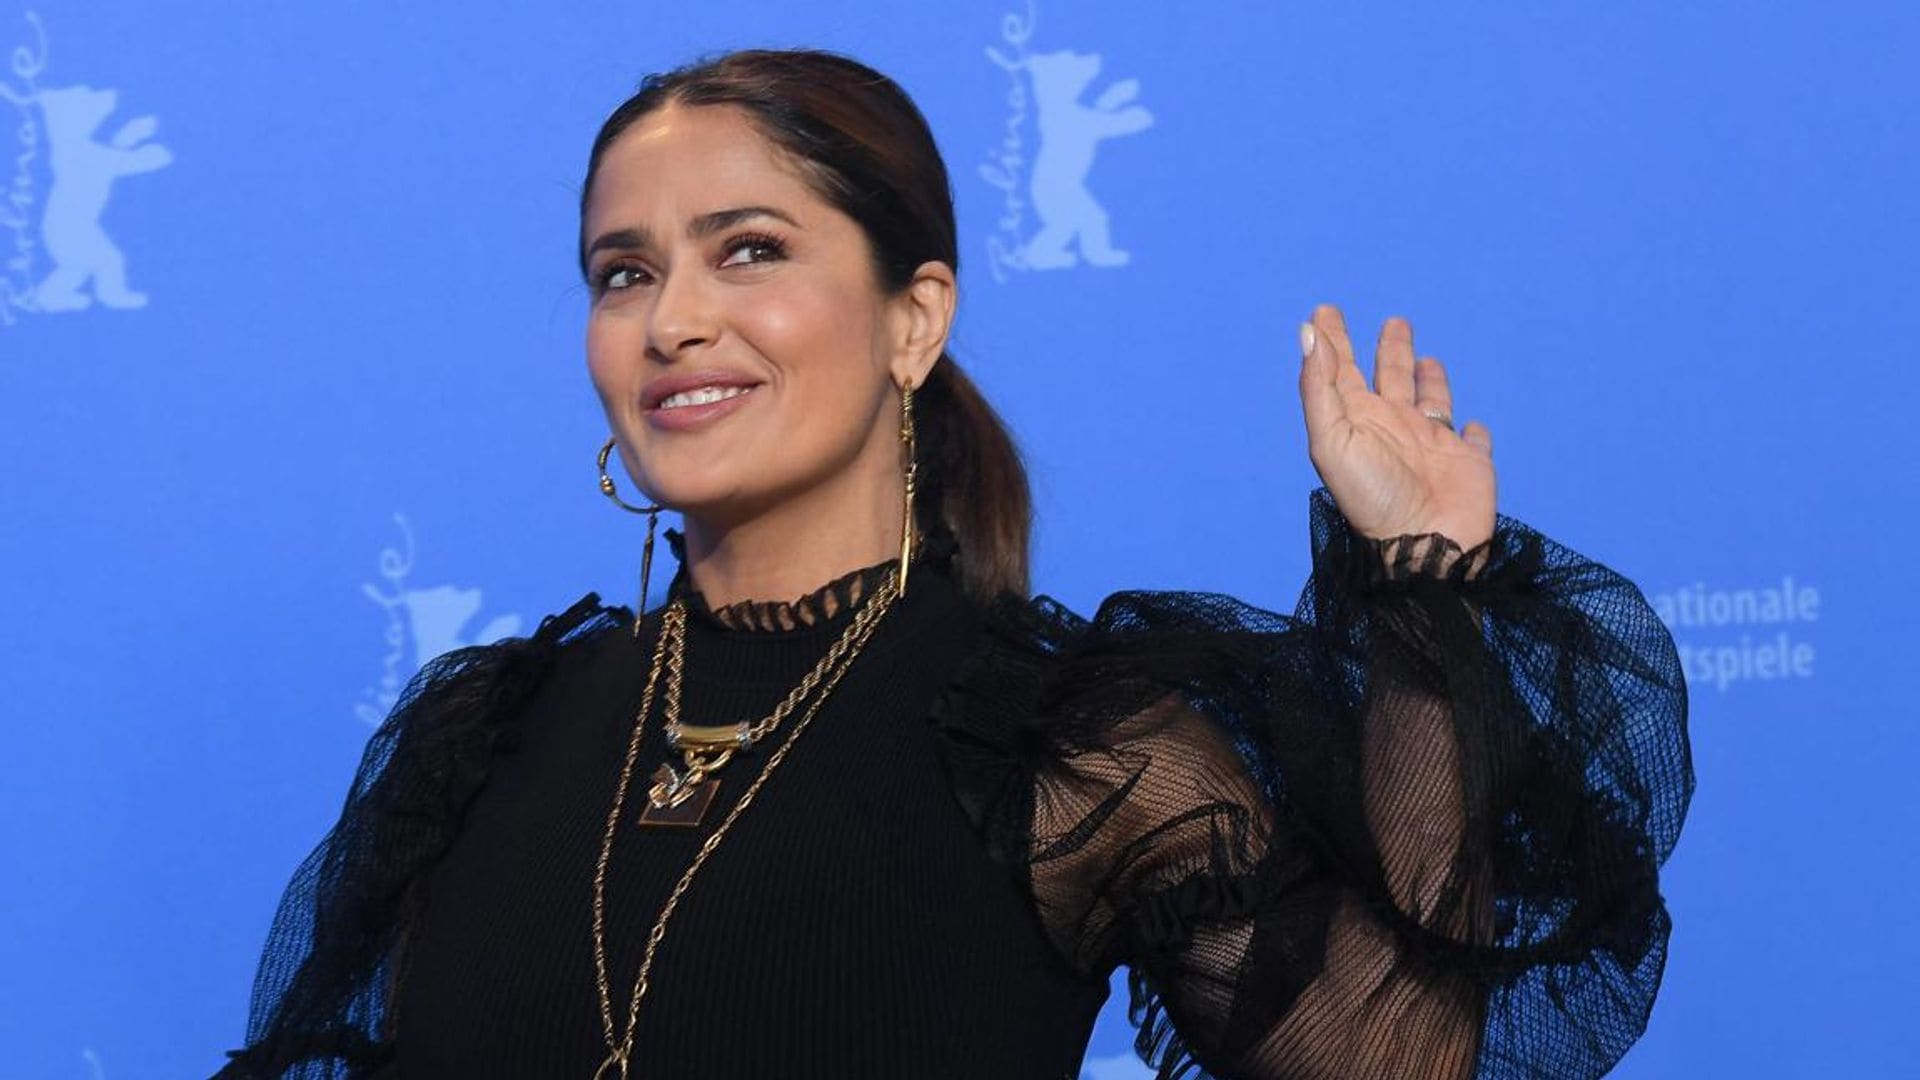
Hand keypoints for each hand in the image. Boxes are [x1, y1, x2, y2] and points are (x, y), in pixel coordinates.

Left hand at [1297, 304, 1495, 551]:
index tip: (1323, 312)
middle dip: (1389, 350)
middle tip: (1394, 321)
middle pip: (1390, 378)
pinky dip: (1473, 431)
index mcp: (1357, 420)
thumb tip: (1308, 332)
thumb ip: (1320, 386)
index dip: (1332, 340)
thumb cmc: (1373, 497)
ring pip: (1431, 401)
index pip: (1341, 370)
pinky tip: (1471, 425)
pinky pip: (1472, 439)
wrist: (1424, 546)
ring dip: (1429, 381)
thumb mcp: (1332, 439)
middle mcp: (1392, 428)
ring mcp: (1431, 445)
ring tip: (1426, 358)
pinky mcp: (1468, 462)